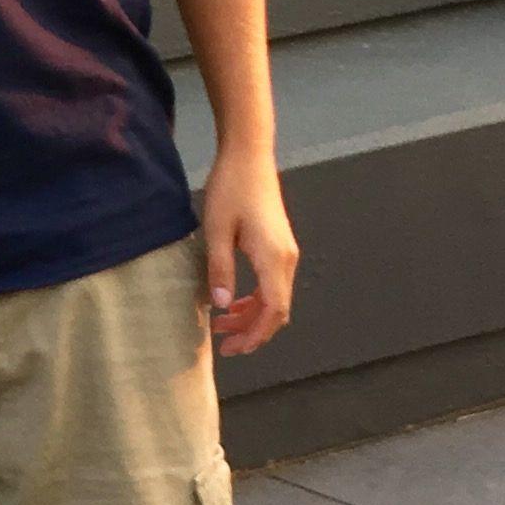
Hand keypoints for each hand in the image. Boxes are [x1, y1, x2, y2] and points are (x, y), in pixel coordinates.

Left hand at [200, 148, 296, 358]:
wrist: (249, 156)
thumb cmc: (231, 188)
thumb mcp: (217, 230)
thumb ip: (221, 270)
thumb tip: (222, 306)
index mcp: (274, 258)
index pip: (274, 311)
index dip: (256, 335)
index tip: (234, 349)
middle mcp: (287, 259)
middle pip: (277, 310)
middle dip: (253, 331)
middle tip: (224, 345)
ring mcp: (286, 252)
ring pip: (275, 298)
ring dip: (252, 315)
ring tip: (222, 325)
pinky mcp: (279, 246)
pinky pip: (272, 283)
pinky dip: (255, 299)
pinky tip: (233, 301)